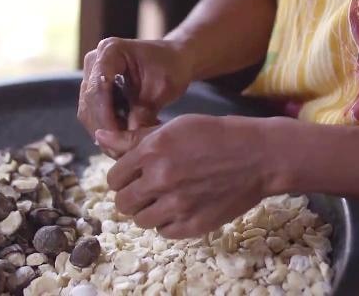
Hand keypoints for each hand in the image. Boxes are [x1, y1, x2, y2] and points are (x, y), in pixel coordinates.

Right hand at [77, 38, 192, 148]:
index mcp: (110, 51)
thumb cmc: (171, 68)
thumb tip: (128, 141)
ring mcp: (91, 75)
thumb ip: (144, 112)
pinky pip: (94, 113)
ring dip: (105, 132)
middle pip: (89, 102)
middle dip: (104, 129)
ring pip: (88, 111)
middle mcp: (94, 61)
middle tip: (120, 151)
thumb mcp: (162, 89)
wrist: (174, 59)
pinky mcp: (95, 89)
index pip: (98, 88)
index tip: (117, 139)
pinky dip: (108, 128)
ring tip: (126, 147)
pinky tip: (126, 138)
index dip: (105, 116)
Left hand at [96, 115, 293, 238]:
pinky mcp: (194, 224)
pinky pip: (164, 232)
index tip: (134, 176)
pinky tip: (180, 207)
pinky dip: (168, 223)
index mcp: (152, 151)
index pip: (113, 178)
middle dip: (131, 196)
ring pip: (140, 220)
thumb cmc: (215, 135)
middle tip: (148, 189)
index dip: (122, 177)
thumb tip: (100, 137)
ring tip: (165, 198)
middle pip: (122, 202)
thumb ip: (134, 137)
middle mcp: (161, 178)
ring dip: (148, 211)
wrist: (258, 156)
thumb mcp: (174, 127)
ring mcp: (177, 204)